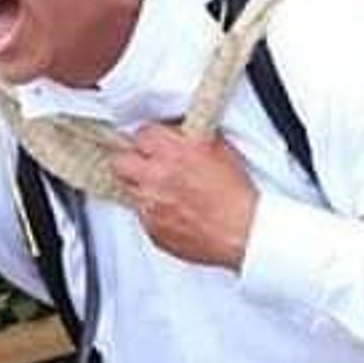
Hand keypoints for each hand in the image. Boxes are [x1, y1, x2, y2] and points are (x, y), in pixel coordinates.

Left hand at [111, 124, 256, 269]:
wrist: (242, 231)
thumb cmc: (235, 194)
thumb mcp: (218, 149)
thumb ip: (190, 136)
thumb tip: (177, 131)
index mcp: (173, 152)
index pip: (141, 134)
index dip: (149, 139)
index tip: (153, 143)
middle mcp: (156, 177)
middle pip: (121, 161)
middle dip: (132, 160)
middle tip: (145, 164)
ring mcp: (151, 205)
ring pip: (129, 189)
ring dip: (142, 187)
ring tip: (164, 191)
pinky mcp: (153, 230)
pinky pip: (142, 216)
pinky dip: (153, 212)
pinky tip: (173, 211)